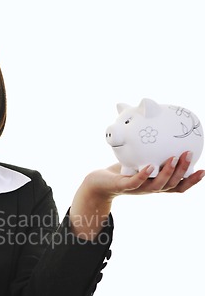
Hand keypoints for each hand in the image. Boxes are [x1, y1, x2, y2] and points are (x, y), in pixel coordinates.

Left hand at [86, 151, 204, 199]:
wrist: (100, 181)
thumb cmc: (124, 169)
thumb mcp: (141, 156)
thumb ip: (150, 142)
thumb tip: (149, 106)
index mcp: (157, 182)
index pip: (178, 186)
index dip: (191, 181)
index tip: (203, 170)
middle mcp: (150, 188)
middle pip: (171, 184)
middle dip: (182, 170)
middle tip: (188, 153)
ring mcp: (137, 188)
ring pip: (156, 185)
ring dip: (167, 172)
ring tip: (173, 157)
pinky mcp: (122, 186)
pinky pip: (134, 182)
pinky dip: (143, 175)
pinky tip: (149, 166)